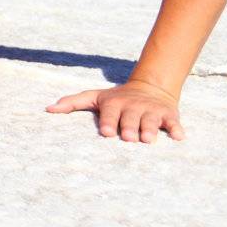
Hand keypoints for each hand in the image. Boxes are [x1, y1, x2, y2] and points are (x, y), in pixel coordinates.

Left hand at [47, 80, 184, 142]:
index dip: (108, 122)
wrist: (149, 87)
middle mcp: (133, 106)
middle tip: (128, 138)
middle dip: (129, 127)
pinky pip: (174, 122)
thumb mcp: (94, 97)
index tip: (106, 133)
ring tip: (148, 139)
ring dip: (150, 129)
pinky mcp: (169, 115)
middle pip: (131, 118)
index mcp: (114, 103)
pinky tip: (179, 137)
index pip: (110, 113)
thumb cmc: (116, 98)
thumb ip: (72, 102)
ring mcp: (151, 110)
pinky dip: (177, 129)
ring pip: (151, 121)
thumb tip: (47, 109)